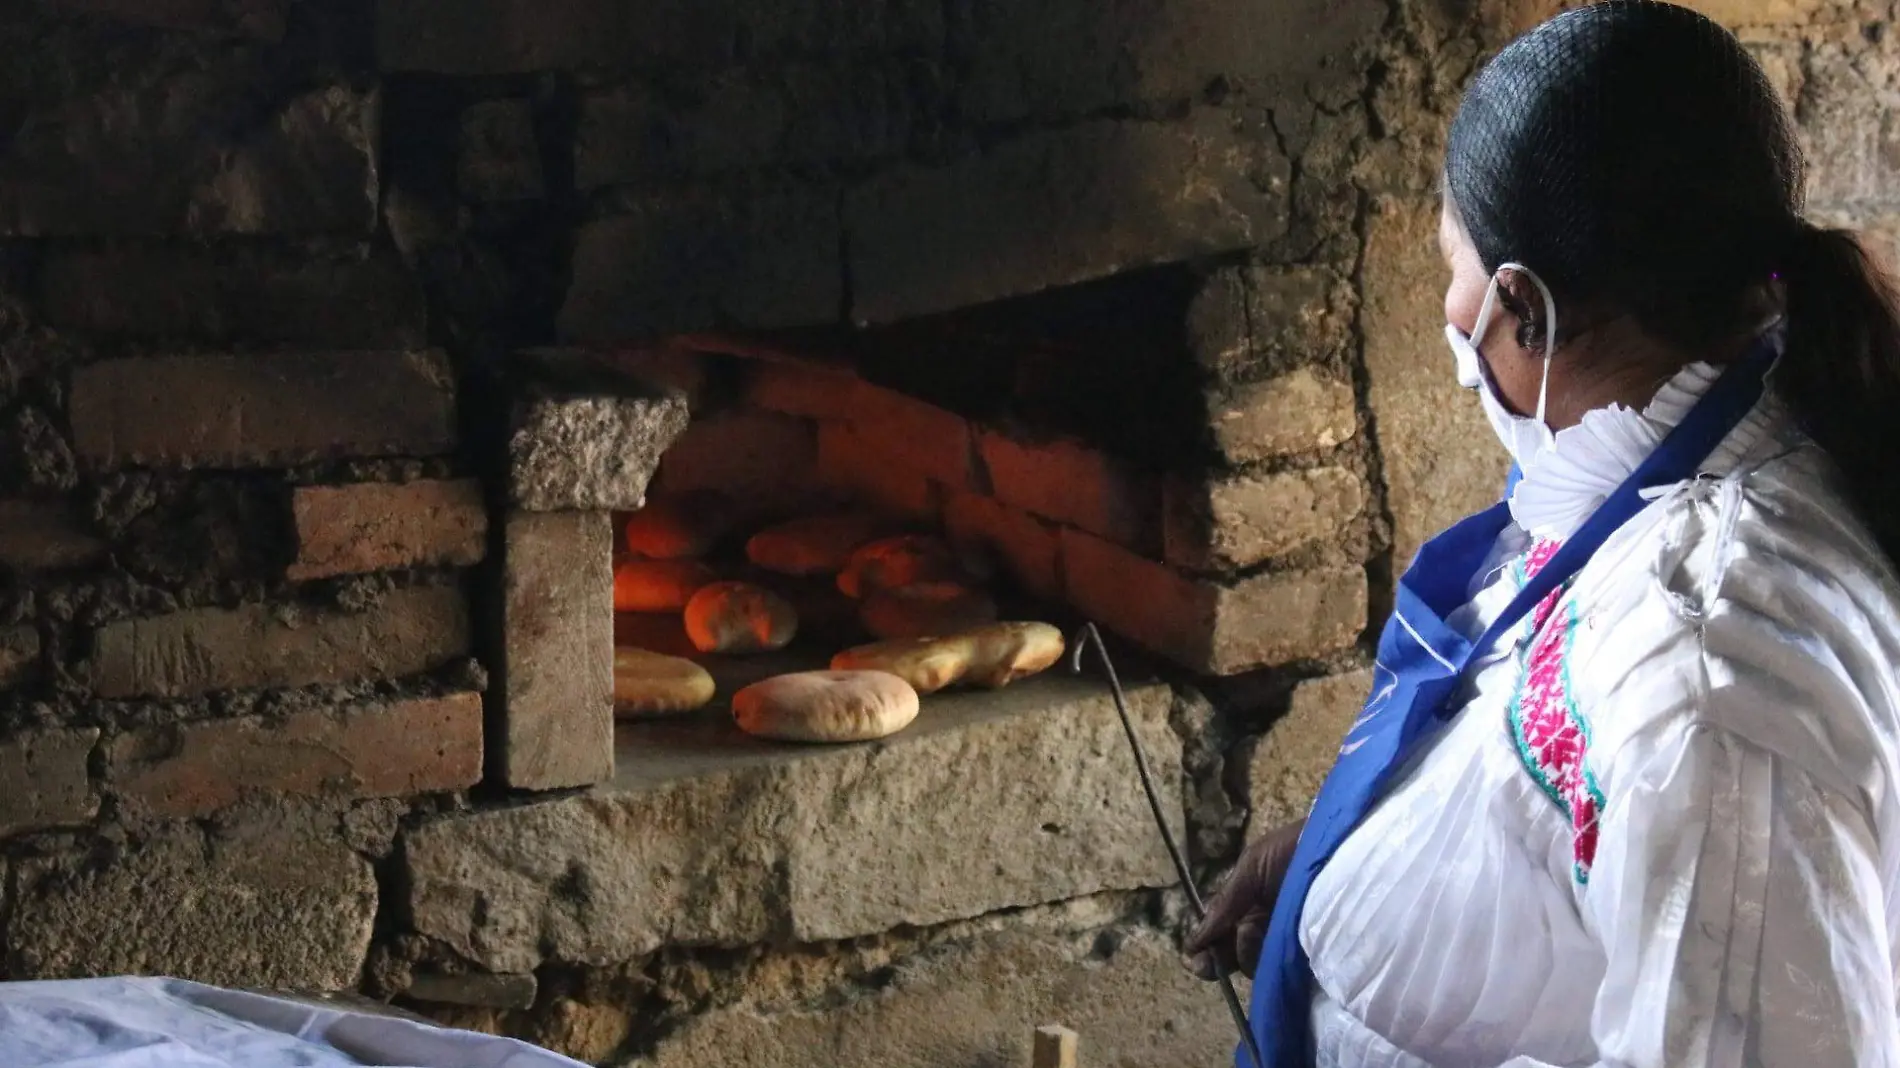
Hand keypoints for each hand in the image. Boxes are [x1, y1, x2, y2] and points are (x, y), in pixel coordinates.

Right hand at [1182, 819, 1304, 980]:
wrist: (1340, 847)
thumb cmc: (1293, 850)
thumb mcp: (1252, 868)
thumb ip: (1225, 903)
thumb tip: (1192, 943)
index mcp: (1247, 904)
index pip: (1218, 934)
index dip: (1205, 949)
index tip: (1197, 960)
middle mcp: (1263, 925)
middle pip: (1232, 953)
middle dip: (1220, 959)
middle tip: (1213, 963)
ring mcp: (1287, 940)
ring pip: (1254, 963)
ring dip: (1248, 954)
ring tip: (1258, 932)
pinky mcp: (1311, 953)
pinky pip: (1284, 968)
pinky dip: (1273, 966)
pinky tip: (1273, 952)